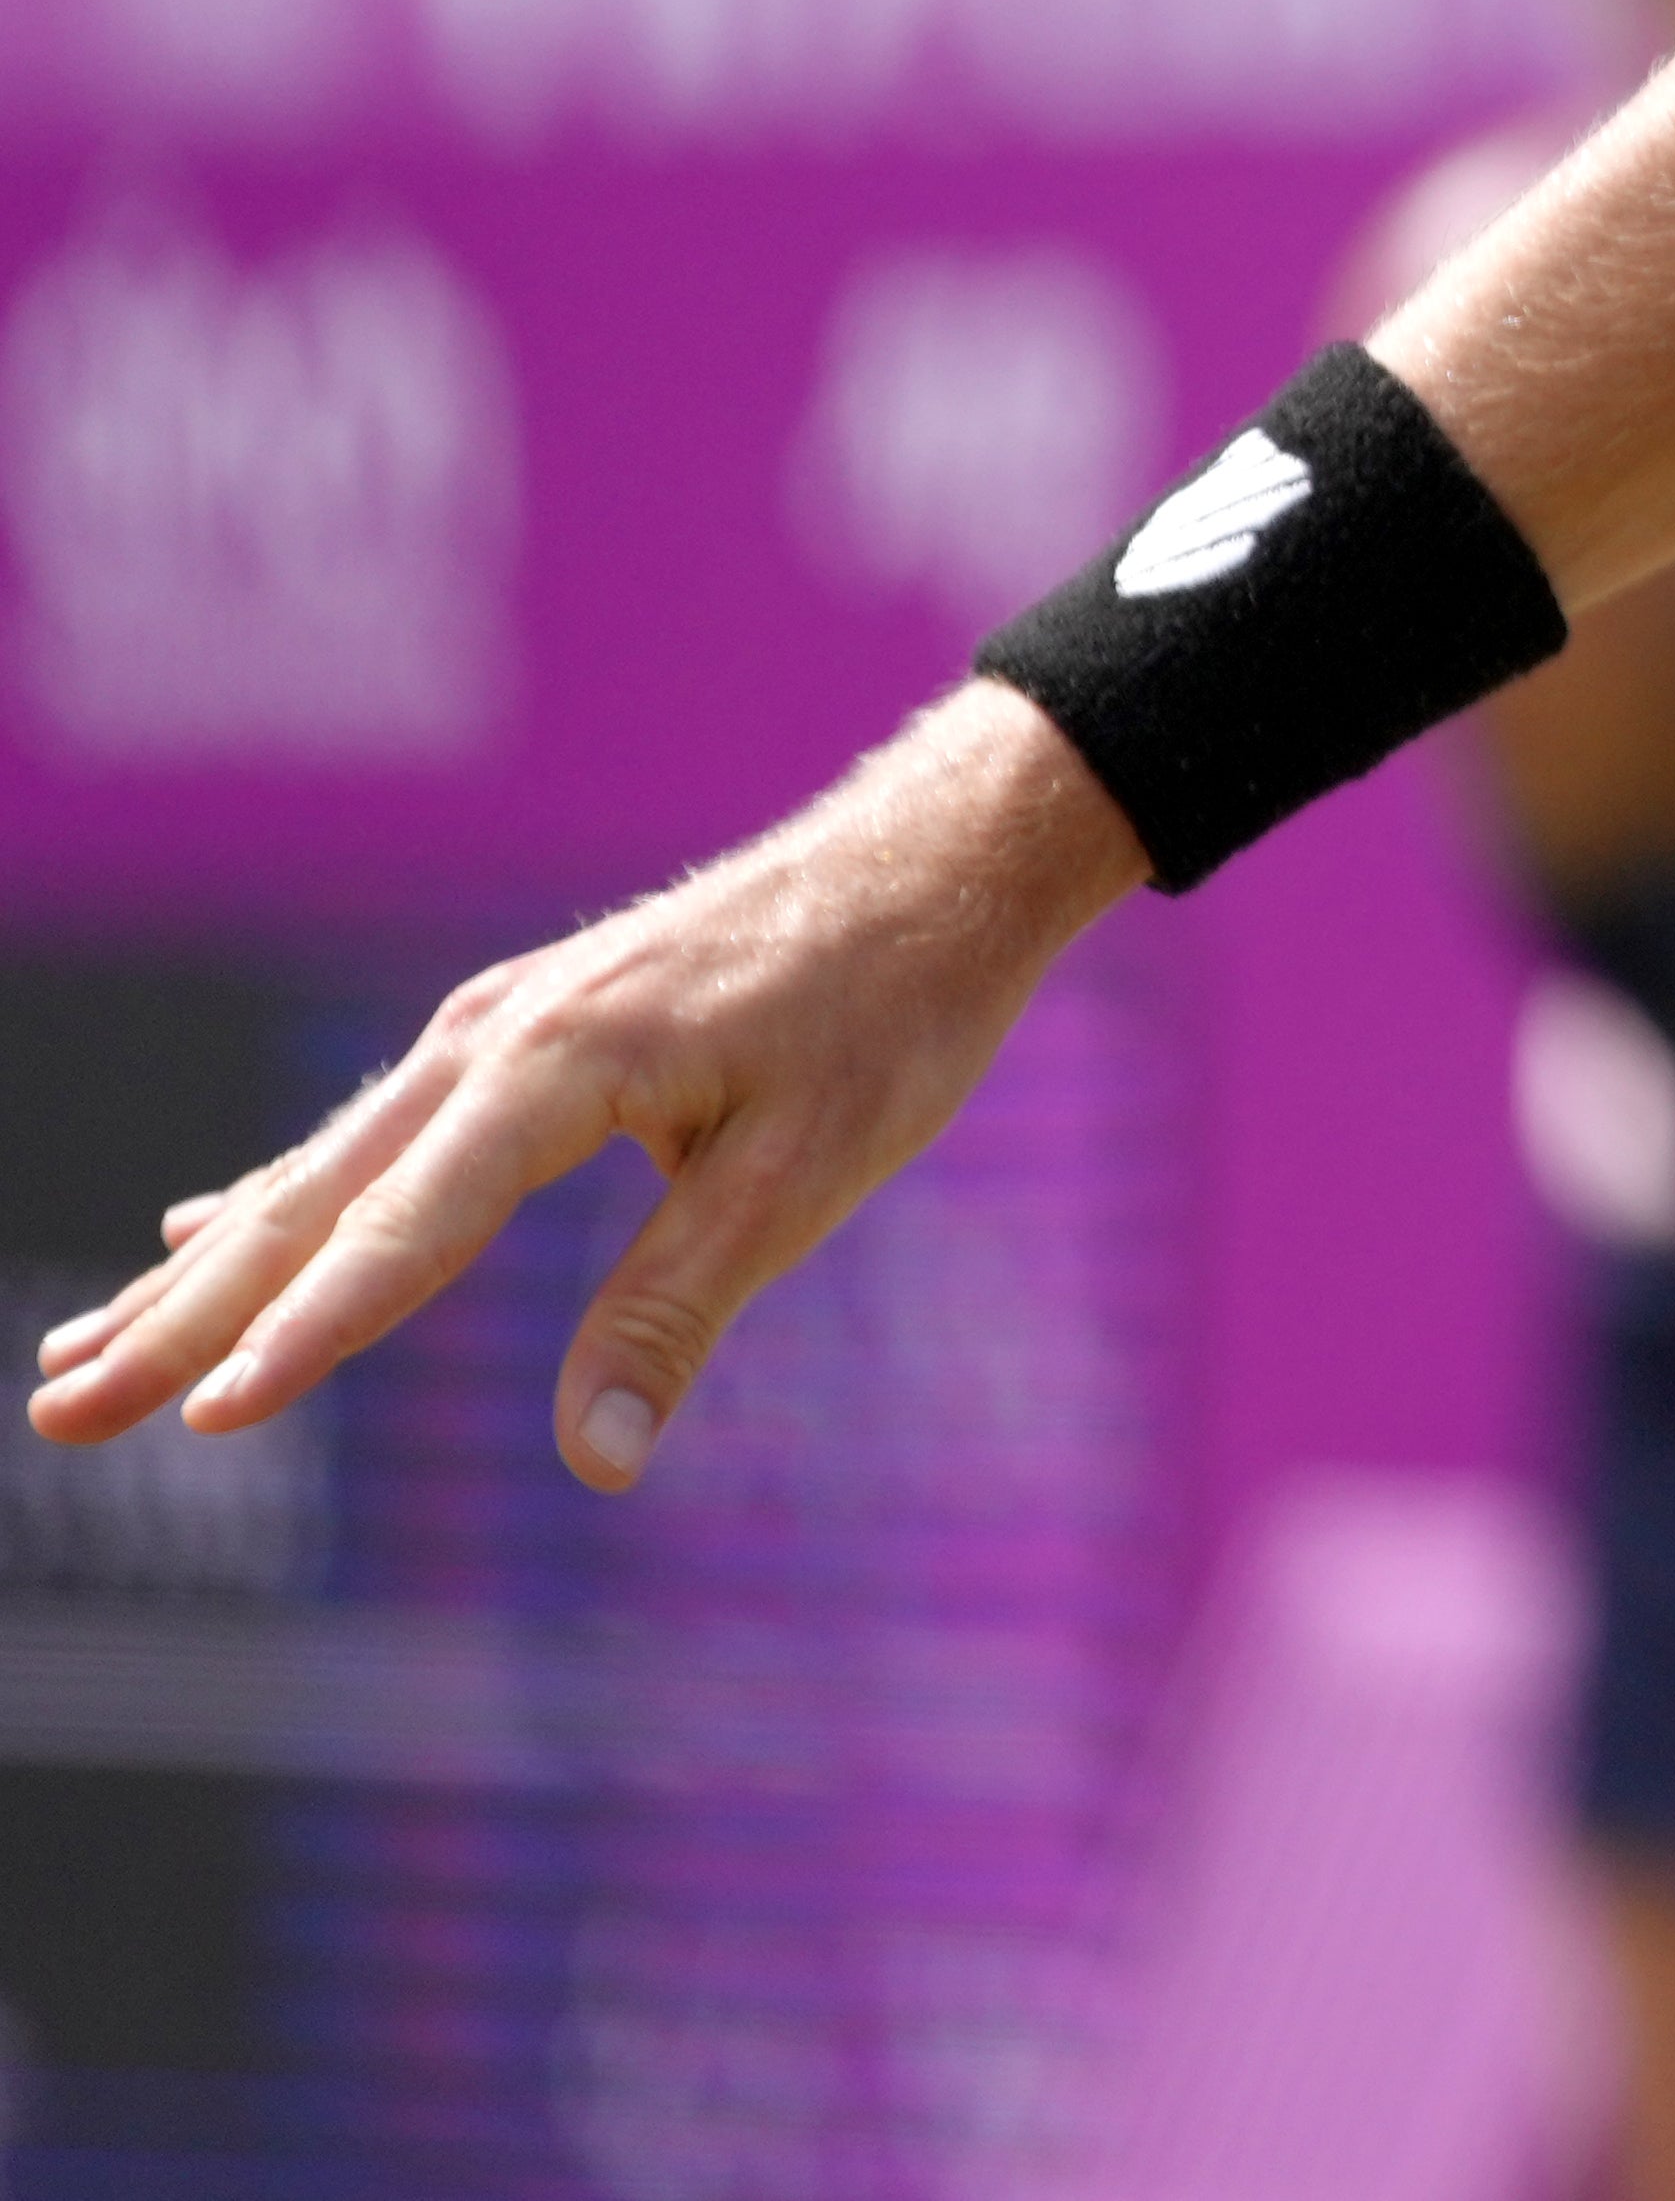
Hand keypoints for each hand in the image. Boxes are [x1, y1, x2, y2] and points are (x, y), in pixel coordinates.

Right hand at [27, 682, 1142, 1487]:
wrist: (935, 859)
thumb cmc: (888, 1014)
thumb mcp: (807, 1174)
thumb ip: (679, 1311)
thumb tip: (600, 1466)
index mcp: (556, 1066)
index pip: (405, 1233)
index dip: (307, 1335)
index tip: (208, 1418)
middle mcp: (491, 1036)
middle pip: (313, 1205)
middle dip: (183, 1321)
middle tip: (59, 1415)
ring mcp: (493, 1027)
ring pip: (319, 1172)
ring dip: (201, 1272)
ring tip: (81, 1358)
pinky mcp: (518, 1032)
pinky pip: (369, 1136)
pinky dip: (279, 1199)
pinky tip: (203, 1236)